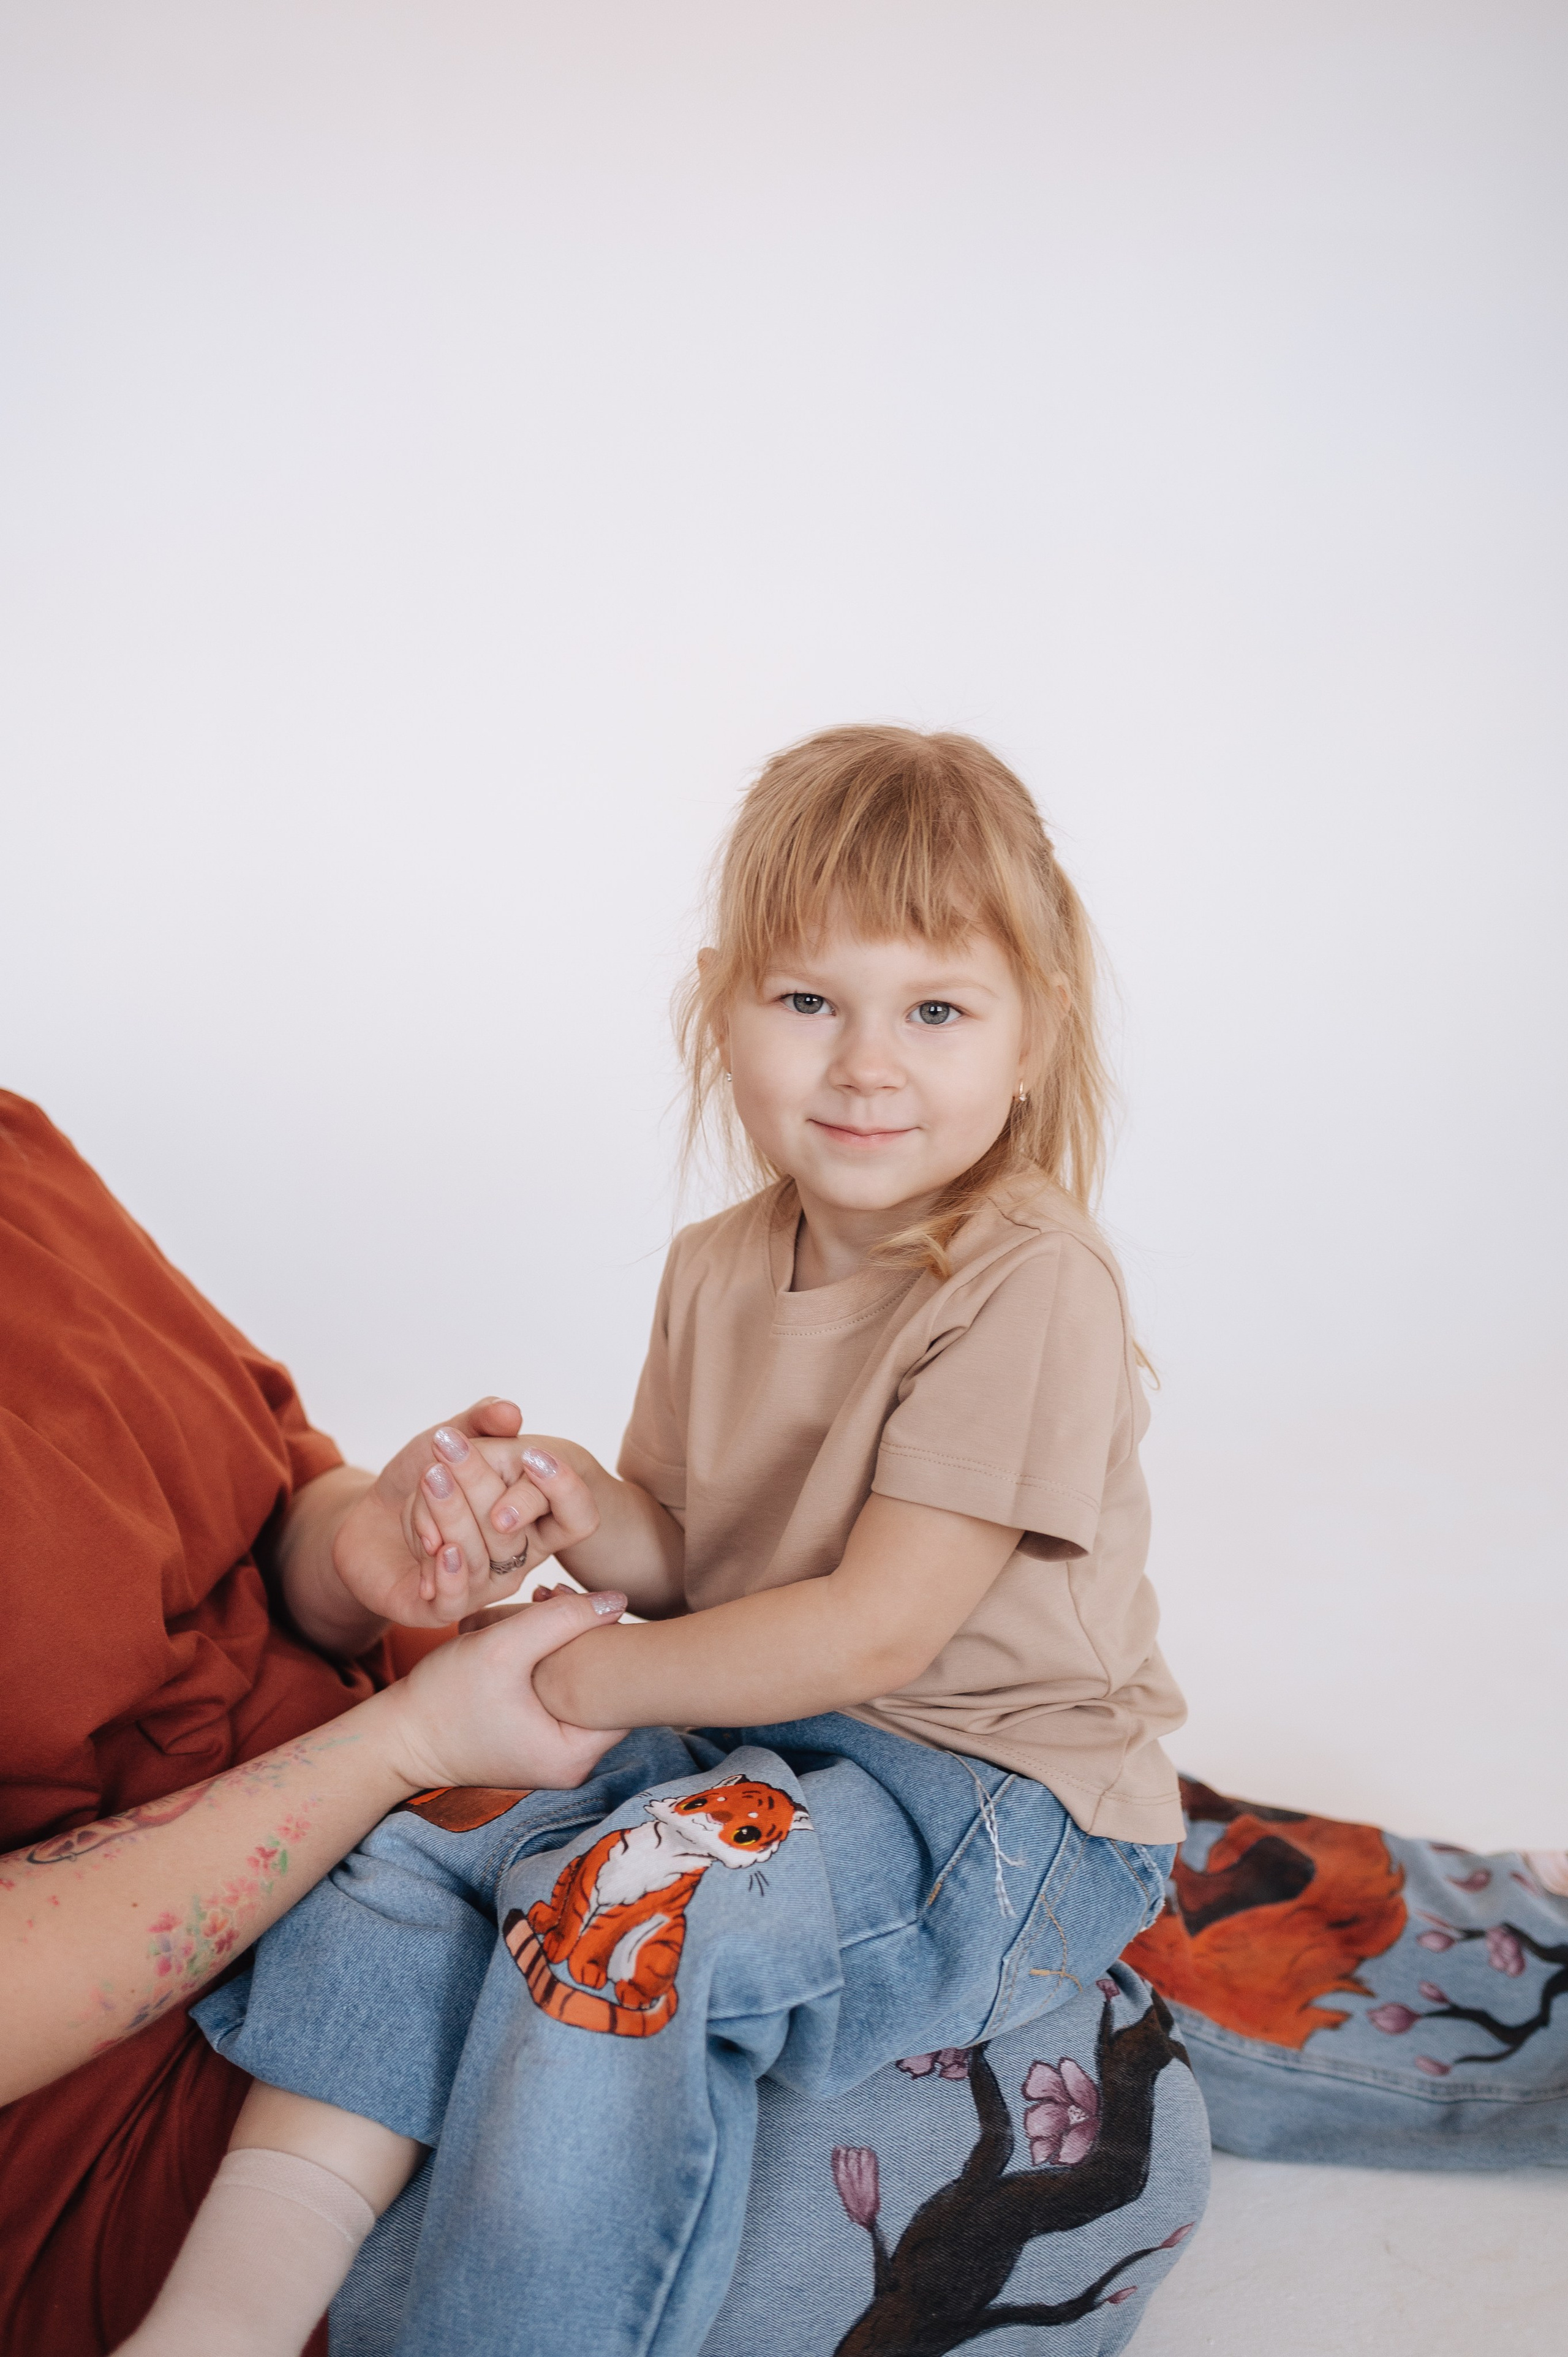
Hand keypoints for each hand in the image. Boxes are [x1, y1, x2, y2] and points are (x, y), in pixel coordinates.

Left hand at [331, 1401, 597, 1627]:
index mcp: (534, 1518)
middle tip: (446, 1447)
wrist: (369, 1516)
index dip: (564, 1489)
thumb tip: (510, 1412)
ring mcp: (481, 1587)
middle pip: (512, 1530)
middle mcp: (516, 1558)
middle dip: (478, 1483)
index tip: (531, 1455)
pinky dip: (447, 1572)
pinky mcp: (440, 1609)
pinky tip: (437, 1546)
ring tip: (429, 1478)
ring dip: (449, 1512)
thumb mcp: (450, 1438)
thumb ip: (482, 1421)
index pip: (578, 1516)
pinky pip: (454, 1600)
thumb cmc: (422, 1474)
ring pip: (477, 1556)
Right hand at [376, 1587, 629, 1791]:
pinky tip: (525, 1633)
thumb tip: (620, 1601)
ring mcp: (556, 1754)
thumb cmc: (443, 1697)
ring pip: (580, 1684)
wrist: (398, 1736)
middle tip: (552, 1598)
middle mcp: (573, 1764)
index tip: (576, 1607)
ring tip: (535, 1608)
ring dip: (562, 1642)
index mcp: (574, 1756)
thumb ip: (562, 1619)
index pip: (624, 1693)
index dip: (608, 1641)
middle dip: (582, 1635)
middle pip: (604, 1686)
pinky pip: (560, 1693)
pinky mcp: (538, 1741)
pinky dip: (547, 1660)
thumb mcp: (502, 1647)